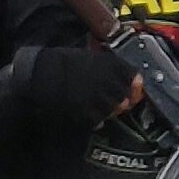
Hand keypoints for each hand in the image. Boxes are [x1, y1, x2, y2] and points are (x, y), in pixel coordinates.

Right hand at [21, 45, 143, 133]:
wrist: (42, 73)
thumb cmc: (67, 63)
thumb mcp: (95, 58)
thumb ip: (115, 69)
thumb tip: (136, 81)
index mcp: (112, 65)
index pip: (135, 78)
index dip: (134, 86)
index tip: (131, 89)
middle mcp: (109, 82)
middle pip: (126, 97)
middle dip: (120, 99)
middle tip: (107, 98)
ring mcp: (99, 99)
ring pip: (114, 111)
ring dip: (108, 110)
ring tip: (94, 103)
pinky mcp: (88, 113)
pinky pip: (100, 120)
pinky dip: (96, 119)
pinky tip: (86, 111)